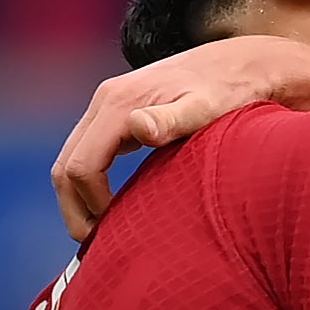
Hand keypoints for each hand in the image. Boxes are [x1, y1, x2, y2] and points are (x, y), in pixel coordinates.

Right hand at [50, 36, 309, 239]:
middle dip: (75, 208)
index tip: (109, 233)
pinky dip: (91, 182)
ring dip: (79, 198)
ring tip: (102, 233)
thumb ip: (173, 120)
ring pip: (74, 158)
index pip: (80, 166)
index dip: (88, 206)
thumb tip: (138, 128)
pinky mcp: (123, 112)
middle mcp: (107, 100)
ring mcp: (112, 105)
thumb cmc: (230, 92)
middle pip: (66, 164)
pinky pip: (91, 151)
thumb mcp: (207, 108)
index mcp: (119, 104)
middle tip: (94, 245)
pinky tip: (114, 207)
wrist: (243, 64)